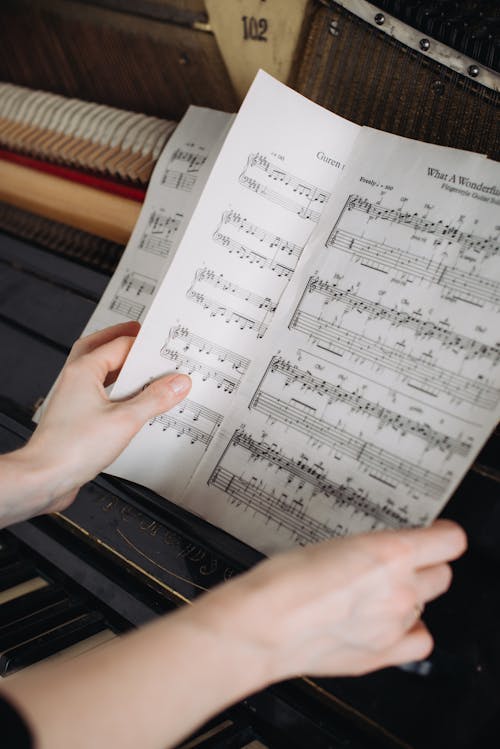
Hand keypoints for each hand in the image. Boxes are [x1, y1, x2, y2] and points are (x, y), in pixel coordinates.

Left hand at [24, 321, 190, 513]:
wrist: (44, 477)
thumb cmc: (71, 448)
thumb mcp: (125, 420)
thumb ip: (154, 399)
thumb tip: (177, 383)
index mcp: (83, 370)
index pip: (120, 345)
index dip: (145, 345)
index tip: (165, 348)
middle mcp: (74, 380)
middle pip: (99, 348)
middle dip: (122, 340)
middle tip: (141, 335)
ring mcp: (73, 398)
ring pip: (98, 371)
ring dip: (118, 366)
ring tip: (140, 367)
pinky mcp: (75, 417)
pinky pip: (98, 394)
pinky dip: (115, 390)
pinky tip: (129, 401)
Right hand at [190, 519, 465, 679]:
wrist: (263, 626)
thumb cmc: (283, 581)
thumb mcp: (331, 544)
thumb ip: (371, 551)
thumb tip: (385, 554)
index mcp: (389, 553)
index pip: (450, 541)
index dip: (443, 535)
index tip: (437, 534)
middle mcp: (400, 589)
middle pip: (442, 574)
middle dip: (425, 565)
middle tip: (402, 563)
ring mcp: (394, 625)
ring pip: (426, 604)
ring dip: (410, 596)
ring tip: (379, 593)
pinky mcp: (382, 653)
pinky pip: (420, 641)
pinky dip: (409, 631)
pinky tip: (389, 624)